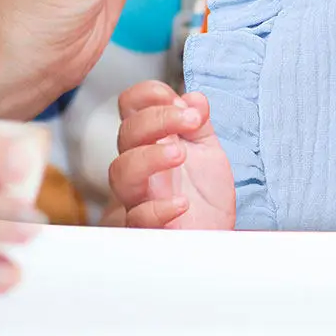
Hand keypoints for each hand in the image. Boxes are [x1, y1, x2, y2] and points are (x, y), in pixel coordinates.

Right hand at [109, 81, 235, 229]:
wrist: (214, 239)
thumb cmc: (204, 197)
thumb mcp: (208, 151)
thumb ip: (199, 123)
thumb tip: (194, 98)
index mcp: (152, 141)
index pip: (132, 108)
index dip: (147, 95)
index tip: (178, 100)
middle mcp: (141, 166)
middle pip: (126, 134)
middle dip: (158, 119)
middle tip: (191, 120)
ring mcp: (140, 197)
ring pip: (121, 172)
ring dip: (150, 156)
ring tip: (181, 154)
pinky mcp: (146, 230)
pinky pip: (137, 219)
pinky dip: (158, 209)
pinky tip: (182, 204)